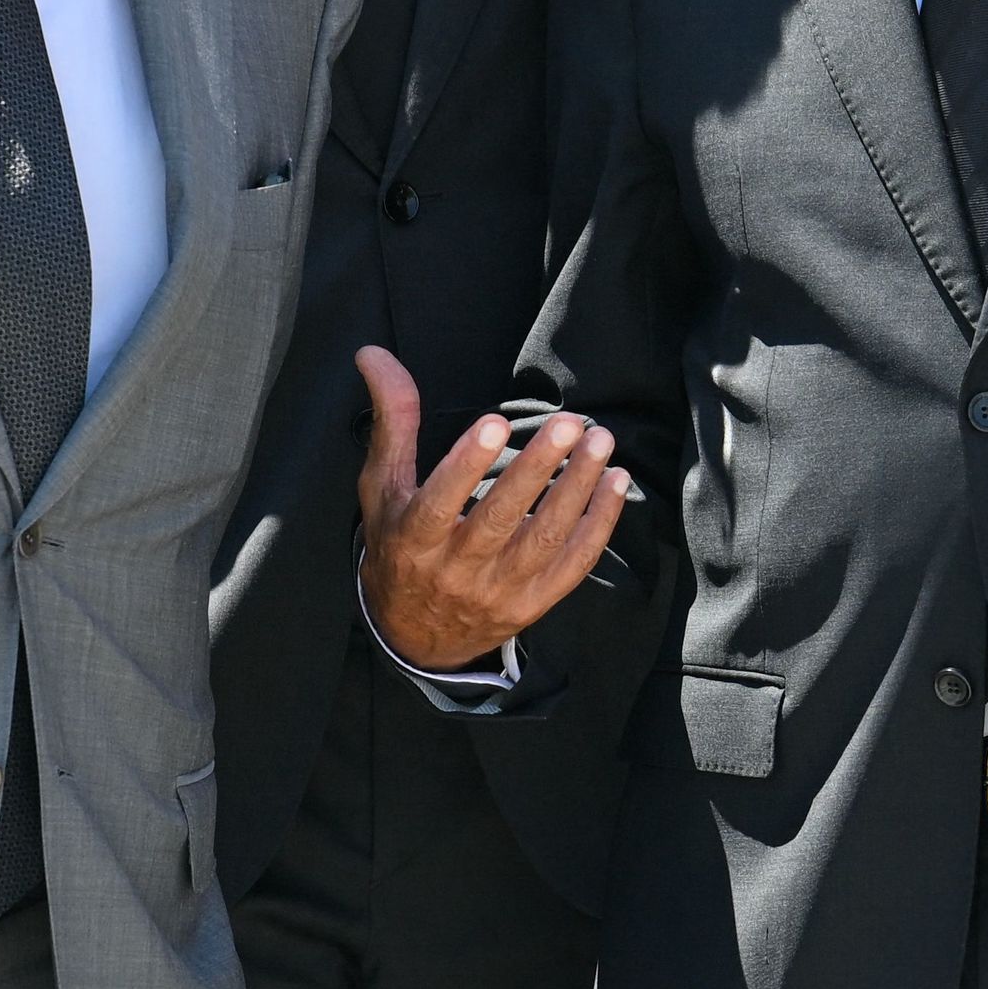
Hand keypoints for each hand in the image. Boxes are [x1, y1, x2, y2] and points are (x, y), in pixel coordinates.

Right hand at [352, 345, 628, 672]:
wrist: (414, 634)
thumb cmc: (397, 544)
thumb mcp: (380, 487)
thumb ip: (390, 420)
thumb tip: (374, 353)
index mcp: (413, 540)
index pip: (440, 503)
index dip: (467, 464)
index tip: (495, 423)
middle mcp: (456, 571)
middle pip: (501, 520)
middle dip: (538, 469)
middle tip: (570, 424)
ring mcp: (498, 592)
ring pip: (544, 539)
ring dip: (576, 489)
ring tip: (599, 443)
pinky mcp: (532, 605)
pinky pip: (573, 564)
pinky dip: (598, 524)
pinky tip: (613, 483)